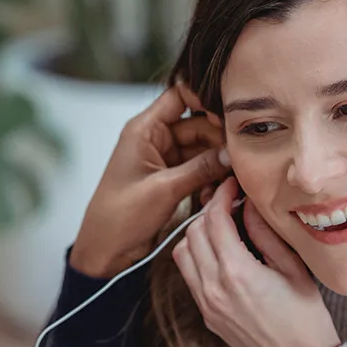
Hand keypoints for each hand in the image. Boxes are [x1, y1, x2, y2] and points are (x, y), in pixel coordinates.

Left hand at [71, 82, 230, 277]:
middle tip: (239, 157)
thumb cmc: (120, 217)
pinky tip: (214, 193)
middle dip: (219, 140)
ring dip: (216, 163)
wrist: (107, 250)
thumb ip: (200, 168)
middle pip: (198, 124)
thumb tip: (231, 153)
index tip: (232, 115)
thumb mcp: (164, 189)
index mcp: (144, 130)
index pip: (179, 95)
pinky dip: (209, 178)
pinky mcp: (171, 178)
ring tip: (229, 180)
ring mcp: (165, 158)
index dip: (205, 99)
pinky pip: (199, 168)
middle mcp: (155, 139)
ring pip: (202, 148)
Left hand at [173, 178, 340, 346]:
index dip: (221, 195)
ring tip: (222, 227)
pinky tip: (220, 253)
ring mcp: (206, 303)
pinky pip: (189, 275)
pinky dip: (196, 257)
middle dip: (208, 211)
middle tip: (229, 203)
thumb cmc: (305, 317)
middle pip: (192, 232)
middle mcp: (213, 287)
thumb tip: (249, 204)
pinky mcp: (206, 314)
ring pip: (182, 253)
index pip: (214, 220)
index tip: (232, 185)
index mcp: (236, 272)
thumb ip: (266, 233)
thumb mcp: (293, 269)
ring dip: (197, 234)